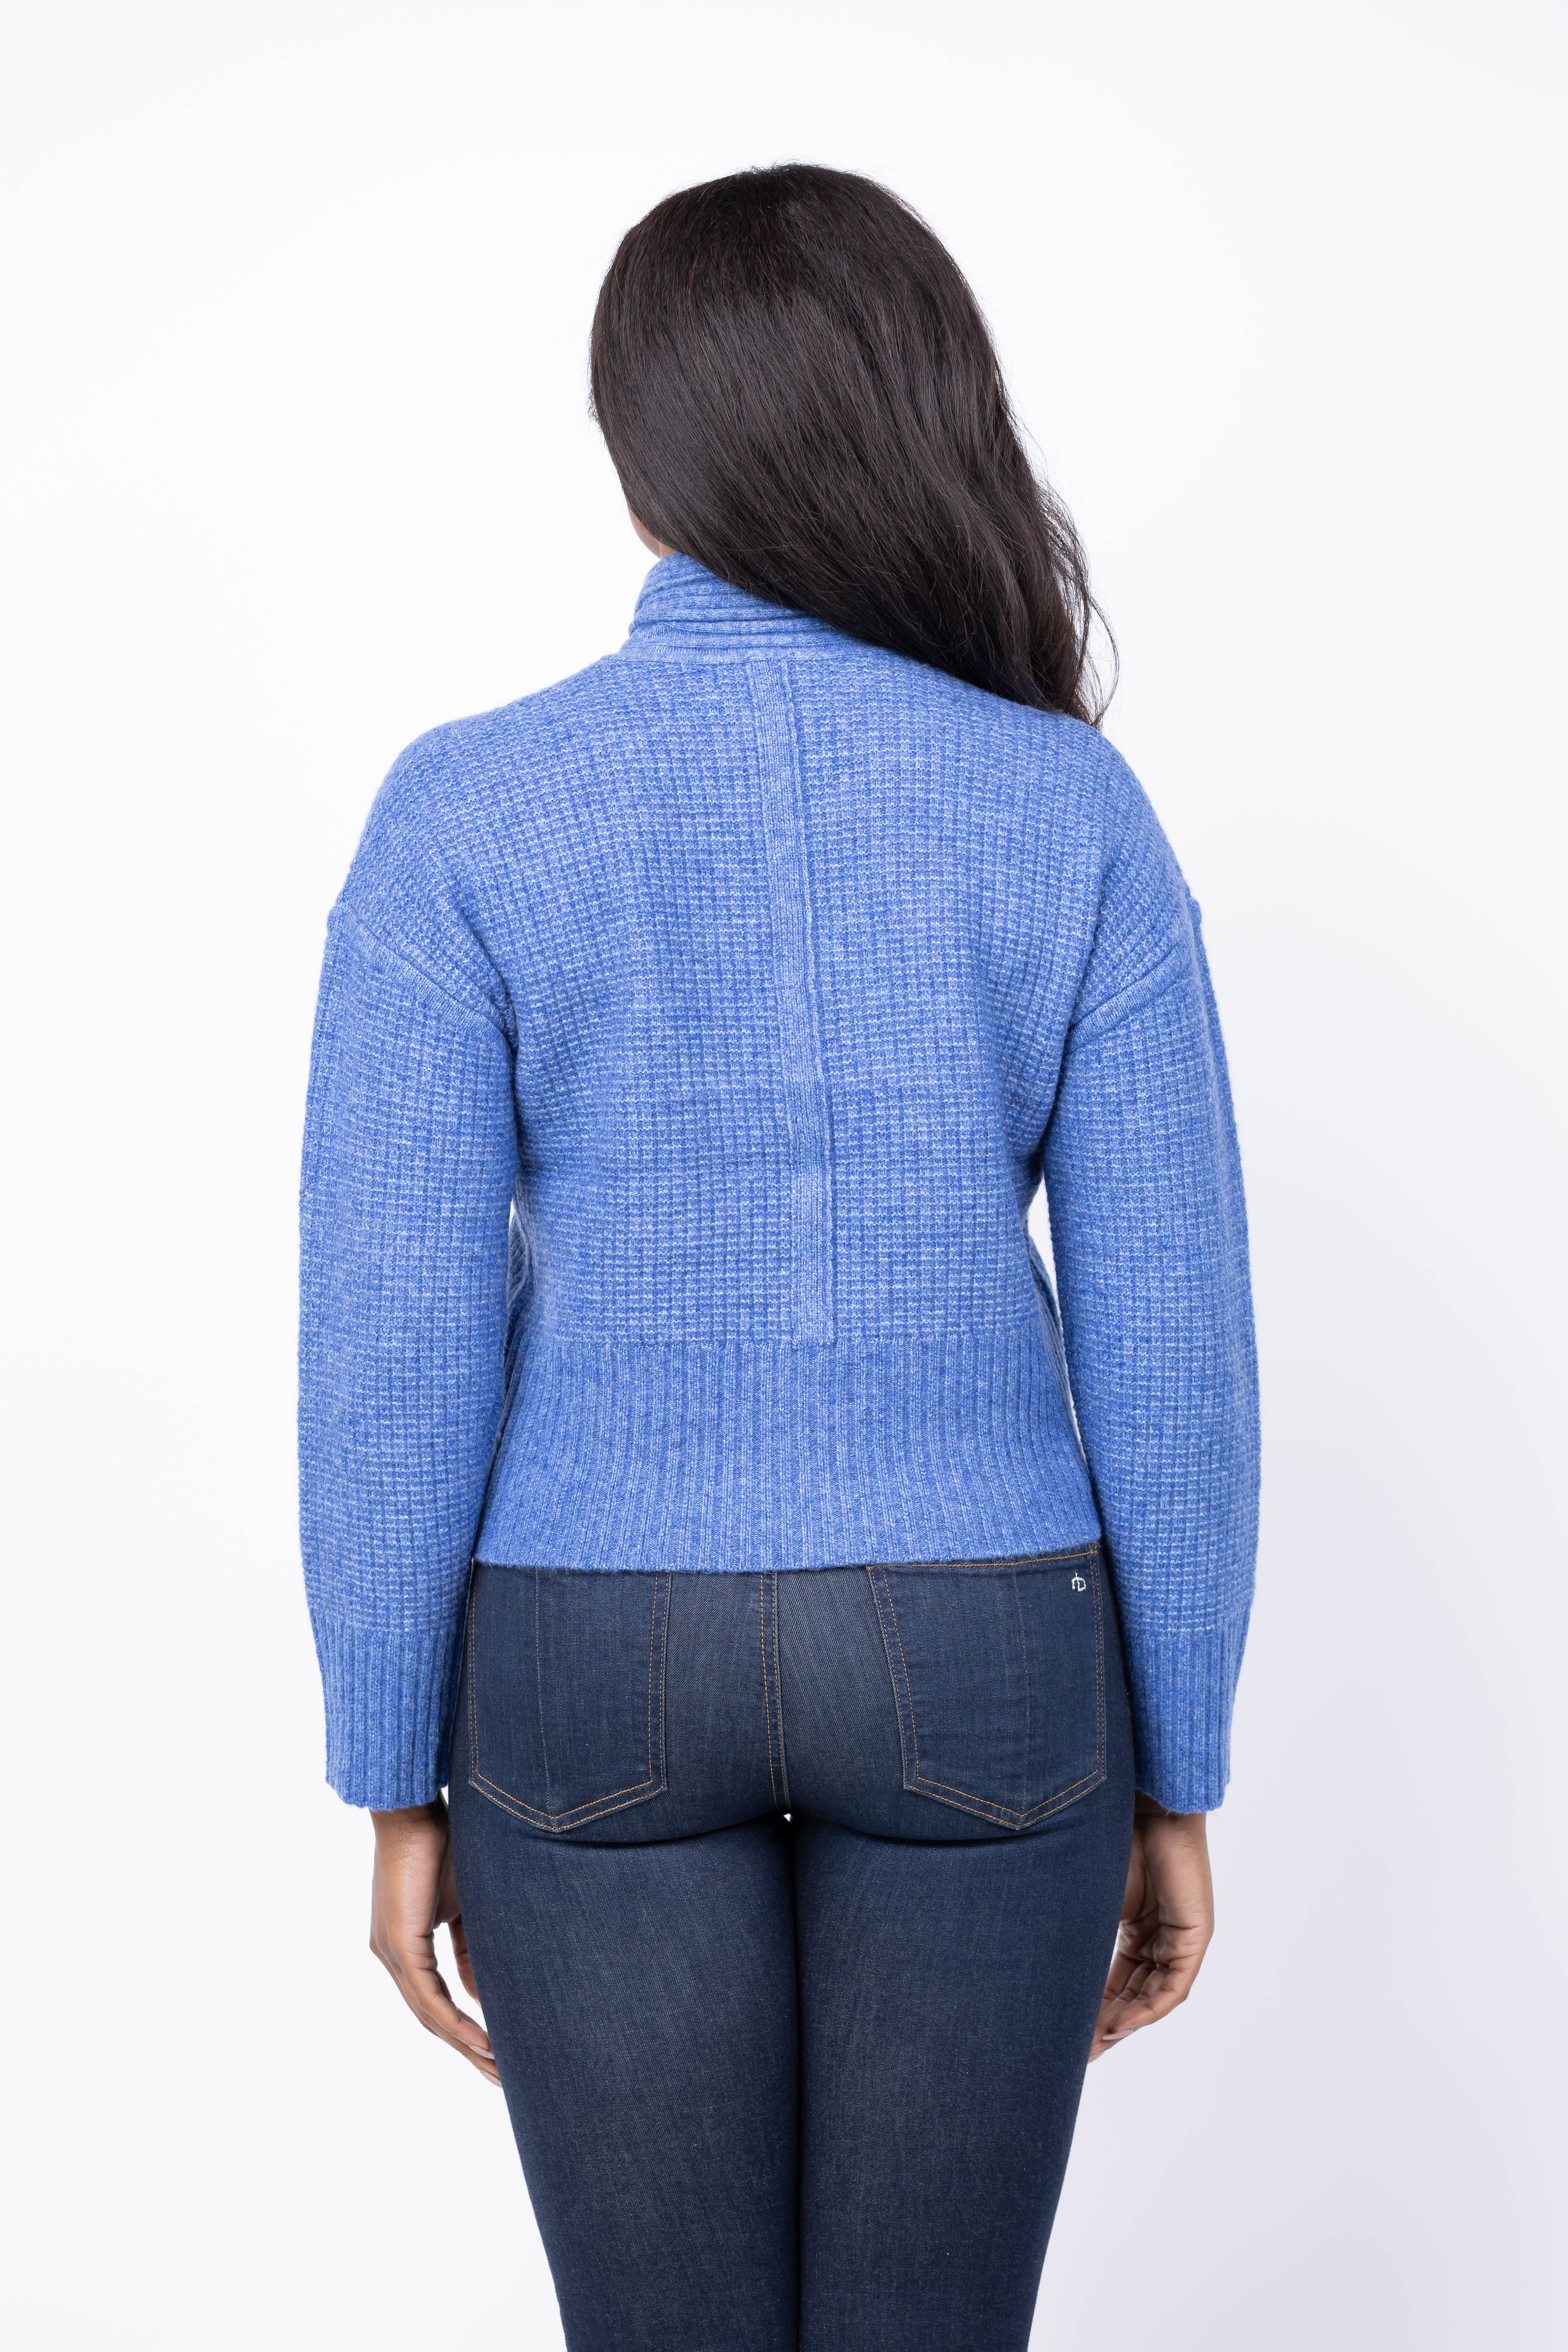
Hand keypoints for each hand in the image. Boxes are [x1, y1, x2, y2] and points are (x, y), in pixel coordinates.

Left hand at [368, 1799, 499, 2084]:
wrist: (412, 1812)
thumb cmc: (440, 1846)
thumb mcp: (464, 1908)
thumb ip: (471, 1950)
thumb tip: (485, 1992)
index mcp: (403, 1947)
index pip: (435, 2002)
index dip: (465, 2031)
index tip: (496, 2053)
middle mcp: (391, 1957)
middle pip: (431, 2019)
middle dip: (468, 2051)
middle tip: (500, 2079)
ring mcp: (391, 1954)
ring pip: (429, 2015)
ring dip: (465, 2045)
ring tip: (497, 2068)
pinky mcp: (400, 1946)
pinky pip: (428, 1998)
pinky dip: (455, 2022)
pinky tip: (480, 2042)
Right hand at [1090, 1795, 1213, 2058]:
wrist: (1147, 1802)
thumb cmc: (1112, 1835)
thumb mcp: (1090, 1895)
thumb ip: (1078, 1928)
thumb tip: (1032, 1956)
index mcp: (1138, 1924)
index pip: (1118, 1978)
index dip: (1095, 2007)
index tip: (1069, 2035)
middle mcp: (1161, 1934)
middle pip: (1136, 1993)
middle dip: (1108, 2024)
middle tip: (1079, 2052)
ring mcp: (1180, 1935)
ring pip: (1154, 1995)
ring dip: (1125, 2022)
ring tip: (1095, 2044)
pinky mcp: (1195, 1934)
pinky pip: (1174, 1986)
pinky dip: (1149, 2008)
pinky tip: (1121, 2023)